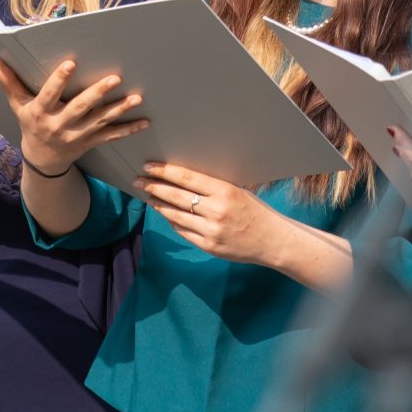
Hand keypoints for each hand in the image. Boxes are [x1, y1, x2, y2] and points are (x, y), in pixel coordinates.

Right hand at [0, 56, 146, 176]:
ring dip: (119, 110)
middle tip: (115, 78)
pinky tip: (143, 122)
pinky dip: (128, 130)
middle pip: (80, 108)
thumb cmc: (29, 125)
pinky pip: (111, 136)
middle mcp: (60, 125)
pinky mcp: (90, 141)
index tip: (70, 63)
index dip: (59, 80)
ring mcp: (77, 135)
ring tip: (136, 98)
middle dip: (98, 93)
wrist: (42, 160)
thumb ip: (9, 84)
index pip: (49, 94)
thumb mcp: (17, 106)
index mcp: (41, 113)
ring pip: (100, 121)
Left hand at [138, 161, 287, 265]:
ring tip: (149, 196)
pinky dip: (172, 221)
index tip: (148, 165)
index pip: (187, 178)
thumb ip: (212, 186)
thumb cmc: (256, 211)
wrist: (273, 241)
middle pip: (176, 196)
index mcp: (225, 191)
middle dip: (154, 187)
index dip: (164, 171)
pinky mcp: (208, 246)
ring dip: (159, 205)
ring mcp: (211, 231)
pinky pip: (183, 231)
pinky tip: (166, 213)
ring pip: (175, 215)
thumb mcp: (238, 191)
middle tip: (139, 180)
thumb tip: (181, 176)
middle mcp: (216, 211)